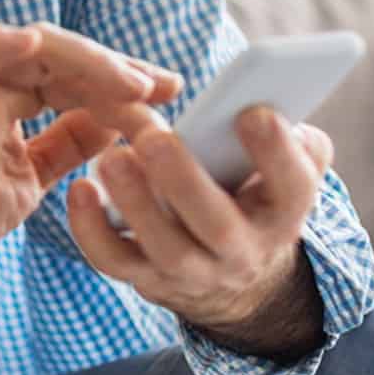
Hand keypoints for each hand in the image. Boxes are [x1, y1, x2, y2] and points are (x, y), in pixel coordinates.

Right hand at [0, 22, 183, 291]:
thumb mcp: (37, 173)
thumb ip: (71, 141)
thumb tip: (119, 118)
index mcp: (11, 96)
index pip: (74, 71)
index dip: (121, 77)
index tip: (168, 91)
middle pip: (62, 53)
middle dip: (116, 66)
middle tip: (161, 86)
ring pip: (34, 47)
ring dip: (88, 60)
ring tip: (132, 84)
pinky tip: (31, 42)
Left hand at [66, 105, 334, 331]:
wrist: (231, 275)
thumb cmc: (250, 194)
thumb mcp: (280, 169)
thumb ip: (285, 135)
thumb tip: (268, 97)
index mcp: (282, 212)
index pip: (293, 187)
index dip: (276, 151)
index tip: (251, 111)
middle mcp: (241, 250)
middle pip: (218, 225)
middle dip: (185, 179)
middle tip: (153, 137)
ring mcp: (193, 270)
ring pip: (165, 246)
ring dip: (136, 202)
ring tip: (111, 159)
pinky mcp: (148, 277)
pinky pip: (116, 260)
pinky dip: (92, 230)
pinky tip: (80, 190)